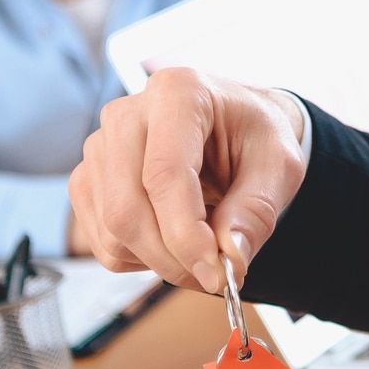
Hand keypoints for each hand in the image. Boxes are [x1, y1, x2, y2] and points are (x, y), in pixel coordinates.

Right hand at [69, 68, 306, 292]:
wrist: (235, 125)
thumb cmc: (255, 136)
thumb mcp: (279, 166)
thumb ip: (256, 210)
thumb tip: (230, 257)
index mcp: (178, 93)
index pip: (165, 174)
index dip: (186, 234)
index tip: (216, 273)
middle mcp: (127, 113)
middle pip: (128, 208)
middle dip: (173, 257)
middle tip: (215, 275)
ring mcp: (100, 146)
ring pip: (113, 230)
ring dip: (160, 261)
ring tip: (202, 248)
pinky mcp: (89, 178)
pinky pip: (103, 241)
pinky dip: (140, 258)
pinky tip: (171, 237)